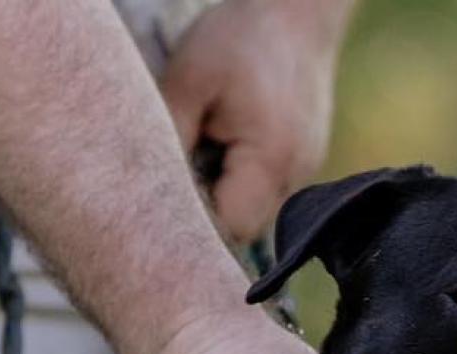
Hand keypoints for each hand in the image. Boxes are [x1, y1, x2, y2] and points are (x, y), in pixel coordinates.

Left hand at [161, 0, 342, 241]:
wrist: (300, 12)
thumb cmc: (238, 39)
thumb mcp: (187, 82)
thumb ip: (168, 140)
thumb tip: (150, 194)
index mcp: (269, 161)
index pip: (230, 228)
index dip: (198, 222)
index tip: (170, 192)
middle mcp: (295, 178)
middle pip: (245, 229)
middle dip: (211, 209)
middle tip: (184, 164)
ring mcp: (305, 173)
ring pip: (257, 212)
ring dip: (227, 192)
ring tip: (210, 144)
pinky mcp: (306, 163)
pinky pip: (269, 191)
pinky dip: (245, 178)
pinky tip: (231, 139)